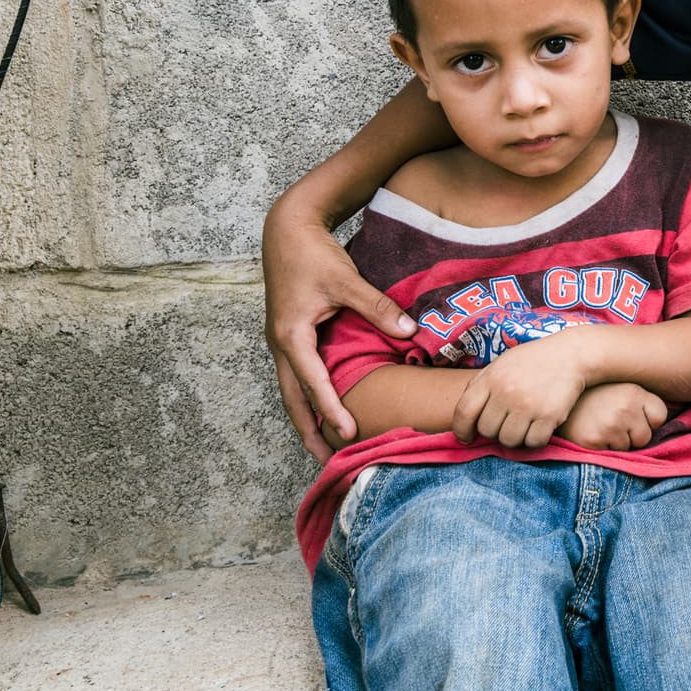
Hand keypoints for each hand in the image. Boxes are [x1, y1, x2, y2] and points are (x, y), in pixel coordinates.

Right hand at [263, 199, 416, 461]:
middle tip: (325, 461)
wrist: (287, 229)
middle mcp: (281, 344)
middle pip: (292, 399)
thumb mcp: (346, 280)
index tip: (348, 433)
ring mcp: (281, 341)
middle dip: (308, 431)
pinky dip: (306, 396)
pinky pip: (296, 375)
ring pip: (291, 390)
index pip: (314, 383)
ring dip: (305, 417)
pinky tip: (321, 407)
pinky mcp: (288, 334)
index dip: (331, 410)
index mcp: (292, 336)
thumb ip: (376, 308)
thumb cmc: (314, 254)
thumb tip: (409, 331)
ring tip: (322, 445)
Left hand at [450, 338, 587, 448]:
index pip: (464, 411)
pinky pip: (533, 442)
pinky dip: (536, 440)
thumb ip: (481, 385)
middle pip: (487, 430)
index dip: (462, 430)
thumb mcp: (502, 364)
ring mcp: (528, 405)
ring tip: (524, 425)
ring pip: (509, 440)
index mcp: (491, 378)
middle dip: (495, 431)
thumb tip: (465, 417)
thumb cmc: (533, 360)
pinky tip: (539, 428)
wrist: (571, 354)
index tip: (467, 438)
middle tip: (507, 423)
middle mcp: (507, 392)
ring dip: (515, 437)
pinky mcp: (549, 415)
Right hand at [561, 382, 668, 450]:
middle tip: (609, 418)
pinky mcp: (594, 442)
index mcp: (633, 390)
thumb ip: (644, 397)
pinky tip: (591, 434)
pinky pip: (613, 455)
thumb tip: (685, 409)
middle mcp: (624, 407)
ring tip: (598, 425)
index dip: (647, 418)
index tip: (629, 411)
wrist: (554, 398)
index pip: (661, 416)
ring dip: (617, 441)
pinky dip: (604, 449)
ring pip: (630, 448)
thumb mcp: (620, 385)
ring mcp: (609, 426)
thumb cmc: (591, 394)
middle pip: (646, 436)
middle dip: (632, 433)